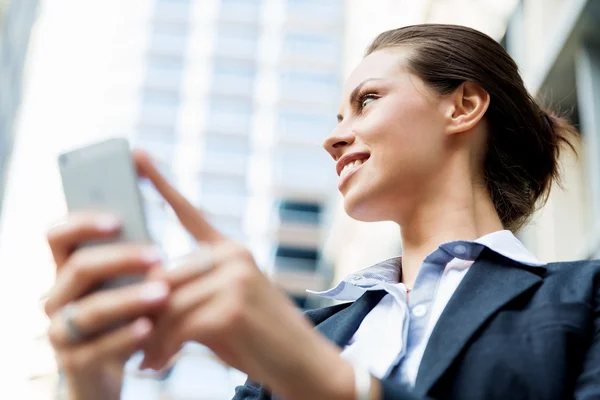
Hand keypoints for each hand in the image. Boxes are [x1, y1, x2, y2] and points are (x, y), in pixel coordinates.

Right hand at [44, 212, 169, 399]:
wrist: (107, 371)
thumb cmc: (123, 317)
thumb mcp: (126, 288)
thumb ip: (132, 266)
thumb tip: (159, 246)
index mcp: (65, 272)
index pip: (58, 236)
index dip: (82, 223)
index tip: (117, 220)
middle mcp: (56, 298)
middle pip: (79, 268)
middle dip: (120, 258)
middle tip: (157, 254)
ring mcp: (61, 332)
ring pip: (91, 309)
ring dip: (129, 298)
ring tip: (163, 292)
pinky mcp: (74, 363)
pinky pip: (99, 347)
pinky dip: (125, 336)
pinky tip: (149, 327)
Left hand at [133, 152, 356, 399]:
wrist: (305, 365)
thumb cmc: (260, 340)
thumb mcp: (224, 307)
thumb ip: (190, 292)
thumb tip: (139, 298)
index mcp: (229, 251)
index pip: (189, 213)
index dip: (159, 182)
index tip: (135, 154)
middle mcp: (232, 255)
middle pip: (161, 275)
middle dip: (142, 312)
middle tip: (133, 344)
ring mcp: (234, 276)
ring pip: (165, 302)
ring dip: (150, 338)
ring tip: (148, 360)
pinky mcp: (231, 305)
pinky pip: (175, 325)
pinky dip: (161, 350)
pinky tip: (158, 365)